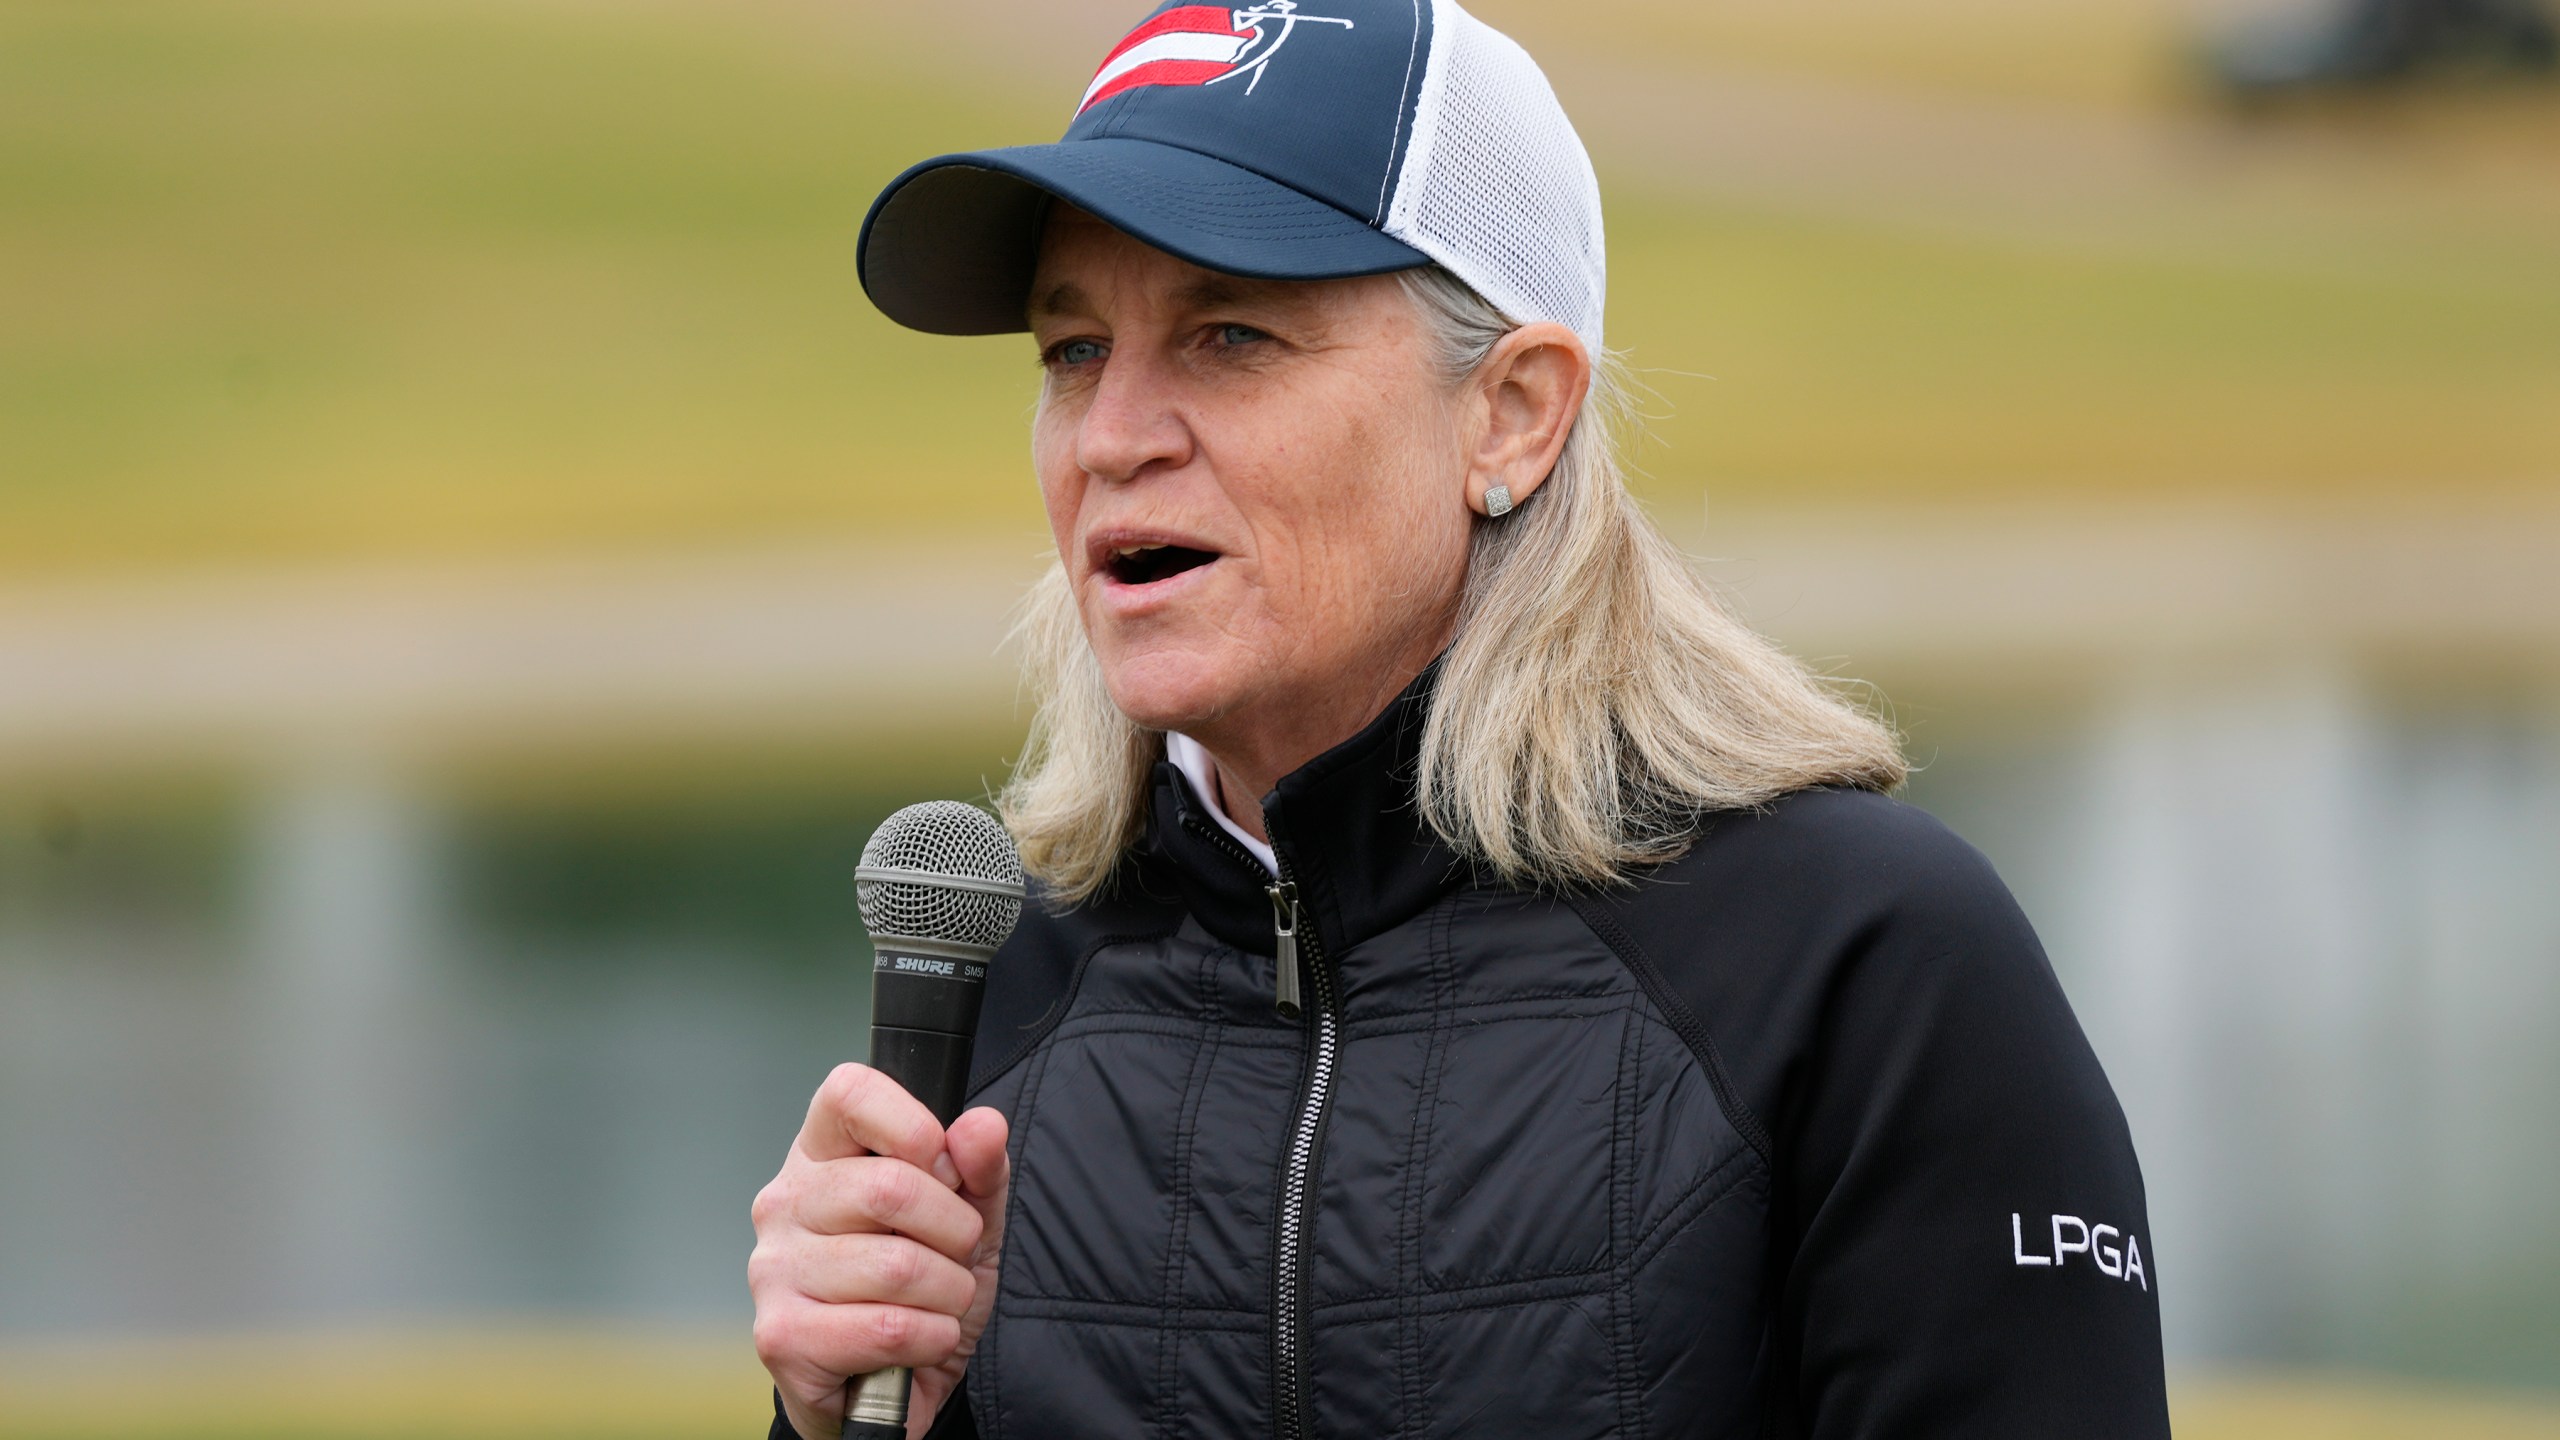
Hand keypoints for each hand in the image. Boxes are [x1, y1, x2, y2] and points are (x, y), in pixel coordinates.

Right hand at [750, 1063, 1010, 1439]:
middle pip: (890, 1187)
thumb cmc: (922, 1289)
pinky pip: (887, 1329)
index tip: (943, 1168)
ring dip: (948, 1294)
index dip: (912, 1123)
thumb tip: (982, 1126)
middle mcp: (785, 1204)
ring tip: (939, 1303)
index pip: (849, 1092)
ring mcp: (774, 1270)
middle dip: (955, 1231)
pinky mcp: (782, 1337)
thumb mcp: (969, 1220)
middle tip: (956, 1255)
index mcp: (821, 1156)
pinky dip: (931, 1338)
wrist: (893, 1389)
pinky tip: (922, 1341)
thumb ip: (979, 1170)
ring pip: (897, 1266)